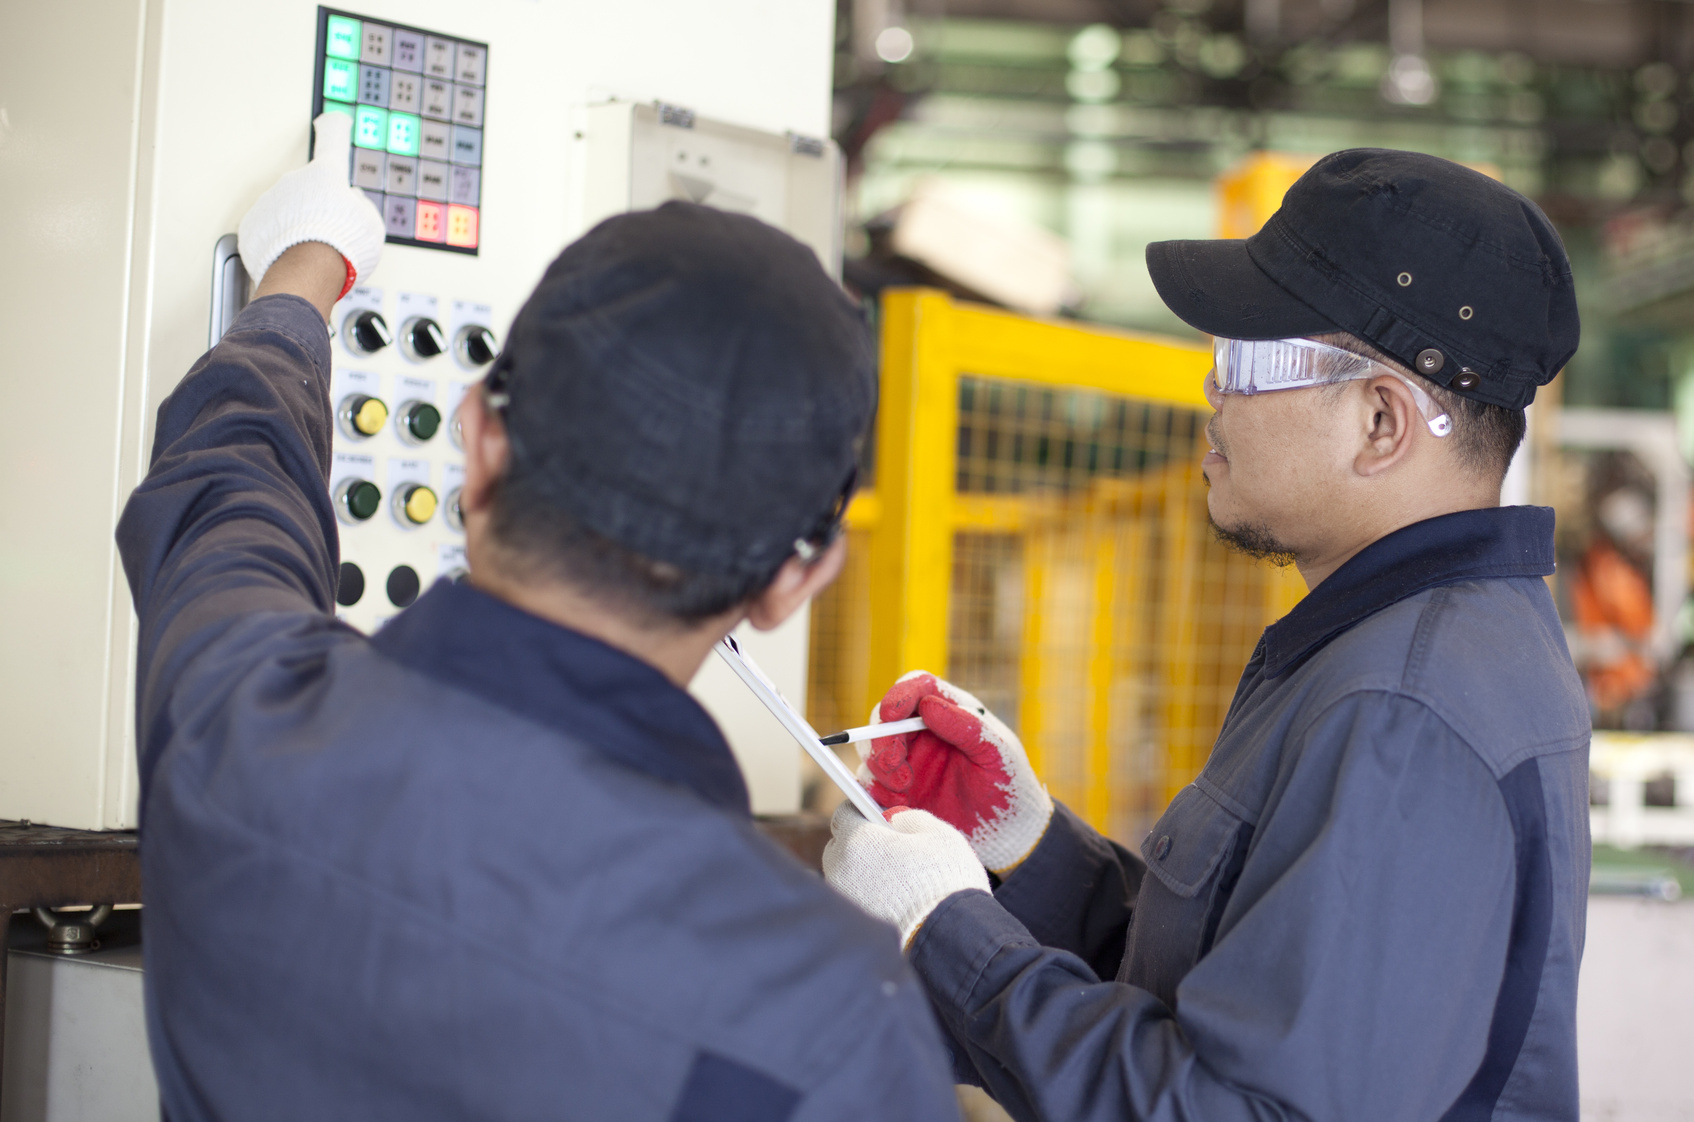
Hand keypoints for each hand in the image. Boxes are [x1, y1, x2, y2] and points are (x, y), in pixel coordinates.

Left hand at [238, 112, 384, 294]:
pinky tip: (292, 257)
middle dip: (316, 207)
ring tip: (310, 252)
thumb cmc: (341, 249)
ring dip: (296, 226)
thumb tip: (353, 203)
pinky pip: (268, 230)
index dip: (335, 128)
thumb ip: (360, 207)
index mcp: (326, 174)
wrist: (306, 274)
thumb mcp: (371, 226)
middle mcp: (294, 181)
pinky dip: (278, 242)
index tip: (334, 122)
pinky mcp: (253, 224)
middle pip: (307, 189)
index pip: (332, 139)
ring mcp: (270, 201)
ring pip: (286, 211)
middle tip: (328, 232)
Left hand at [823, 803, 988, 947]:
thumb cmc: (945, 881)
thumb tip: (895, 820)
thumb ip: (910, 818)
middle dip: (858, 843)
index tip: (873, 813)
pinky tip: (893, 901)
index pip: (844, 815)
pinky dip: (868, 896)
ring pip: (846, 876)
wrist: (948, 938)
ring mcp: (846, 900)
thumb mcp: (938, 835)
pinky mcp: (854, 925)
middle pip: (839, 847)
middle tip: (886, 846)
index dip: (860, 811)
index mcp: (857, 840)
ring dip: (861, 871)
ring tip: (893, 876)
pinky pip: (855, 900)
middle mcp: (841, 869)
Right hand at [859, 671, 1051, 875]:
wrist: (1009, 835)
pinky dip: (877, 793)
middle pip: (885, 719)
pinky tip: (900, 805)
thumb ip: (966, 726)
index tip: (890, 714)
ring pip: (872, 751)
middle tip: (894, 765)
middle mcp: (924, 733)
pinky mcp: (899, 791)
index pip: (917, 688)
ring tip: (903, 788)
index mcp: (950, 712)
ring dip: (879, 768)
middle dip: (882, 739)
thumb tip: (928, 704)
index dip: (898, 695)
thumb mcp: (996, 753)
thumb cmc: (1010, 786)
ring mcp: (909, 762)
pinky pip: (873, 786)